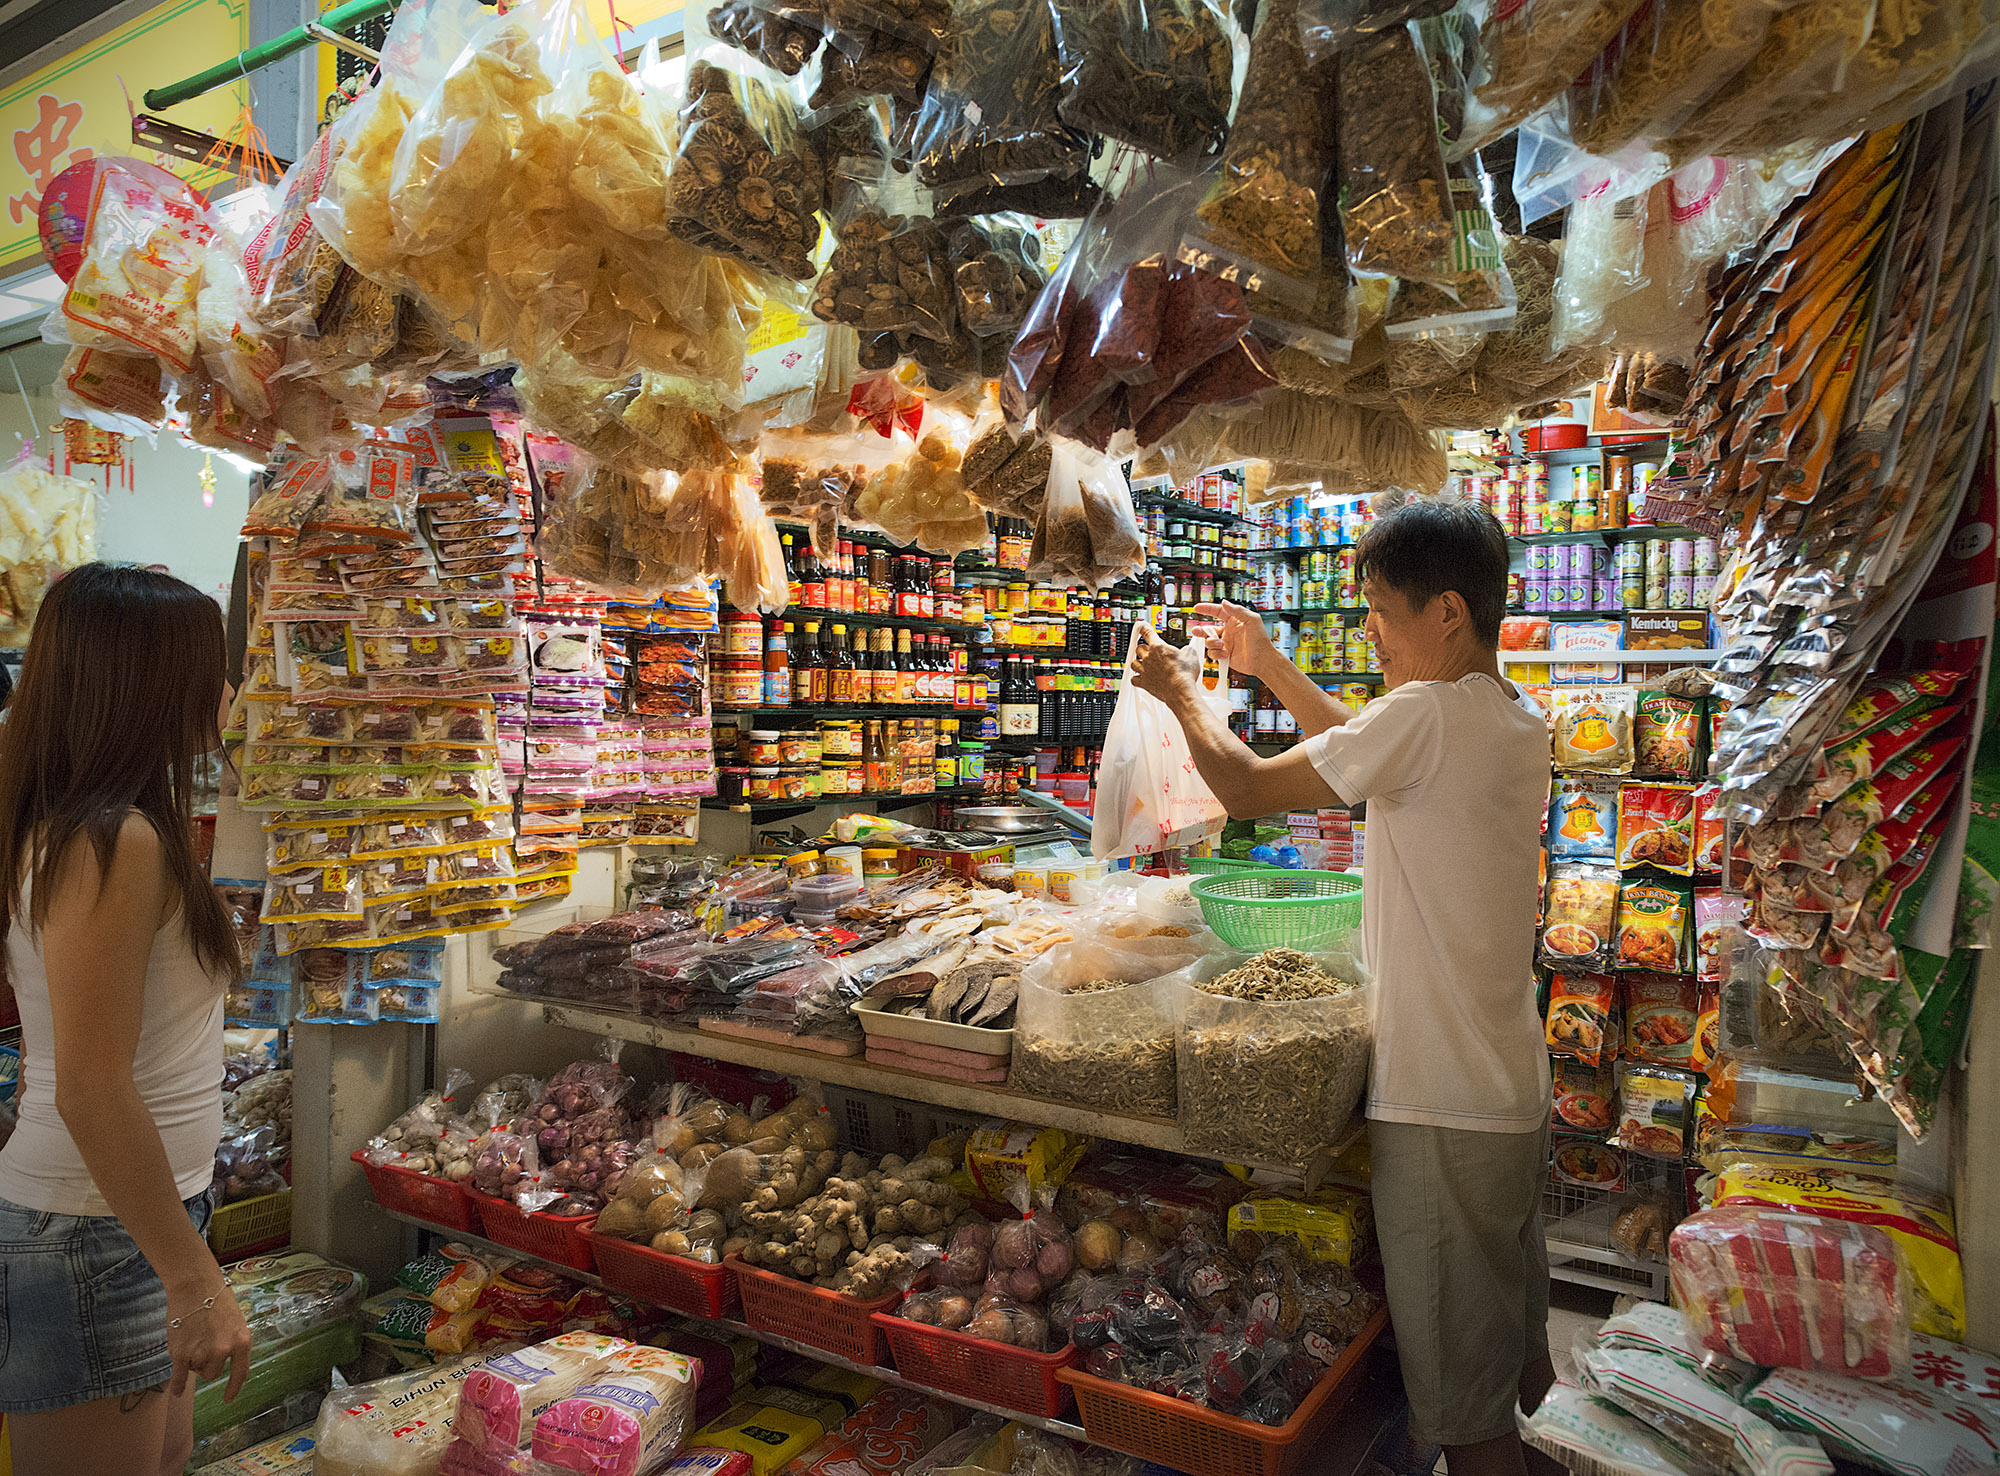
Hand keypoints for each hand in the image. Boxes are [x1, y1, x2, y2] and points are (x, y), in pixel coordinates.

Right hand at [168, 1273, 251, 1399]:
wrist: (195, 1285)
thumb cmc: (216, 1299)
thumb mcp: (235, 1321)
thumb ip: (232, 1343)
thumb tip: (225, 1361)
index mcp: (242, 1341)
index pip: (241, 1372)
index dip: (234, 1387)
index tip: (228, 1398)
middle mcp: (224, 1350)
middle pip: (213, 1373)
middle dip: (207, 1363)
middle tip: (201, 1343)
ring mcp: (202, 1353)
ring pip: (196, 1371)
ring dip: (193, 1361)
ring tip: (191, 1339)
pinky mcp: (181, 1354)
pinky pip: (180, 1378)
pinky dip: (178, 1386)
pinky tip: (177, 1392)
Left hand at [1131, 625, 1201, 705]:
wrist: (1180, 690)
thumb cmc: (1185, 674)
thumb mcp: (1191, 655)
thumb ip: (1186, 649)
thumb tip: (1187, 650)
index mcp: (1158, 647)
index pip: (1147, 633)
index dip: (1143, 628)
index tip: (1141, 626)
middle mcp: (1148, 657)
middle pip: (1139, 648)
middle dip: (1144, 649)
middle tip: (1150, 651)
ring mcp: (1144, 670)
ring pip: (1133, 663)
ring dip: (1138, 662)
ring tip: (1144, 664)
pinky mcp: (1143, 682)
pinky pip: (1133, 679)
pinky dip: (1136, 678)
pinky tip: (1141, 678)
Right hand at [1191, 601, 1276, 679]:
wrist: (1262, 661)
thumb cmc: (1261, 640)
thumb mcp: (1252, 620)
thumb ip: (1237, 610)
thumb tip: (1224, 602)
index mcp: (1234, 621)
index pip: (1218, 612)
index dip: (1207, 609)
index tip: (1197, 608)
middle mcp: (1229, 631)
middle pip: (1209, 628)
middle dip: (1201, 630)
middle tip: (1196, 630)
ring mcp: (1226, 643)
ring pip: (1209, 641)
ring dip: (1212, 643)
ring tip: (1221, 645)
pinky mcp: (1224, 655)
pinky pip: (1213, 653)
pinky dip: (1216, 653)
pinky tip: (1225, 654)